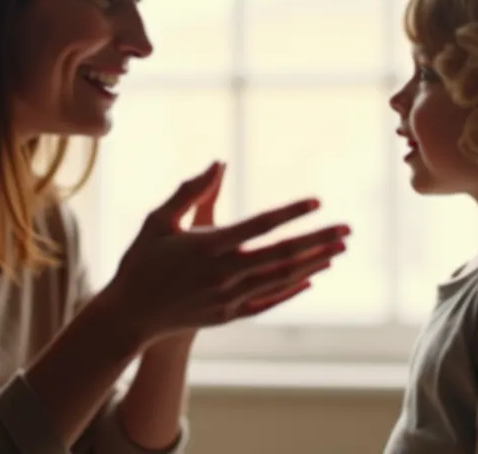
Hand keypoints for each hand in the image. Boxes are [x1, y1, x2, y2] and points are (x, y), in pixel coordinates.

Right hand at [100, 162, 348, 345]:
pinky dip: (292, 289)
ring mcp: (228, 298)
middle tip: (347, 229)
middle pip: (281, 254)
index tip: (317, 202)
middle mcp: (222, 273)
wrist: (130, 314)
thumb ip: (190, 190)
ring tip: (339, 249)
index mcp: (206, 246)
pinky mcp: (229, 316)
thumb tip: (219, 162)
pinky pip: (269, 302)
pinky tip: (312, 277)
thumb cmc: (142, 261)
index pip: (259, 225)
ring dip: (313, 262)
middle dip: (317, 239)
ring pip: (280, 278)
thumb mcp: (158, 221)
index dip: (291, 213)